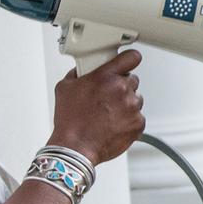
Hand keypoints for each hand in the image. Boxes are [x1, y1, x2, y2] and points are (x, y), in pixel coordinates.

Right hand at [48, 47, 146, 164]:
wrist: (76, 147)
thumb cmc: (70, 120)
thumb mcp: (64, 88)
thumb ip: (77, 73)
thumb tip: (82, 70)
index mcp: (106, 76)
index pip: (131, 57)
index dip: (129, 59)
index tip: (128, 62)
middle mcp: (122, 89)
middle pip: (132, 79)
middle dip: (121, 86)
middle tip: (107, 97)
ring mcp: (132, 107)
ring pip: (135, 99)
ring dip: (125, 104)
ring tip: (108, 114)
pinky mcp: (138, 123)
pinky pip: (137, 117)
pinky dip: (128, 120)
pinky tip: (113, 125)